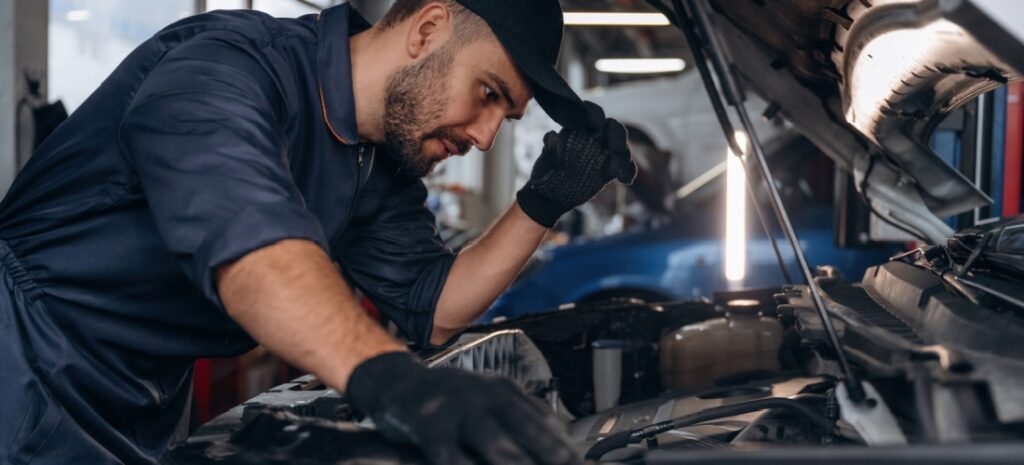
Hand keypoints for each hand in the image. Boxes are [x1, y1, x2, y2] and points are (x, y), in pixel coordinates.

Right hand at [346, 352, 578, 464]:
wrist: (394, 382)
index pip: (544, 420)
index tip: (579, 462)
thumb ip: (523, 411)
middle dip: (554, 454)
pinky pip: (453, 459)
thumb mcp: (489, 395)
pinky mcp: (429, 427)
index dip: (565, 446)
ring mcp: (457, 411)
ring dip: (518, 464)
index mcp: (503, 390)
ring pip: (498, 447)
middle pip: (528, 431)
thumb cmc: (446, 398)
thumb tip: (563, 433)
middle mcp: (484, 397)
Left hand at [516, 101, 636, 227]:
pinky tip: (625, 180)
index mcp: (576, 128)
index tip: (596, 125)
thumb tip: (552, 136)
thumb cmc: (545, 175)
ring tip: (618, 171)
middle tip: (616, 149)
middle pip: (612, 127)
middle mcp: (593, 136)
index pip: (589, 112)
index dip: (595, 114)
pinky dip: (628, 171)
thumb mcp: (544, 164)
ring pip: (621, 146)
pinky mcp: (610, 168)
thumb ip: (550, 151)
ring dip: (623, 155)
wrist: (551, 197)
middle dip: (617, 136)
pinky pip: (625, 165)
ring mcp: (603, 152)